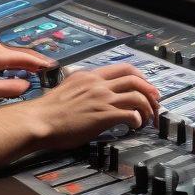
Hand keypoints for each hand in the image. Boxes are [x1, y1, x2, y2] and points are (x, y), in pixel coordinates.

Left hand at [0, 42, 56, 107]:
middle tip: (55, 73)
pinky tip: (21, 77)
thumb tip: (27, 86)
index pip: (26, 57)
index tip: (57, 70)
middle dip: (39, 62)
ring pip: (16, 59)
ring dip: (30, 64)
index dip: (42, 63)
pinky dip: (19, 68)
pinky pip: (8, 64)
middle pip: (23, 55)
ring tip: (43, 75)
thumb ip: (5, 88)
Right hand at [29, 63, 160, 148]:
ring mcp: (101, 98)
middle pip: (135, 79)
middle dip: (150, 90)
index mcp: (89, 76)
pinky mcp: (103, 115)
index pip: (122, 69)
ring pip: (137, 95)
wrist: (38, 120)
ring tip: (147, 119)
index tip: (146, 87)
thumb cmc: (47, 111)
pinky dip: (137, 119)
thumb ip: (82, 88)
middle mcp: (98, 83)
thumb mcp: (67, 89)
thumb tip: (89, 93)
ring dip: (147, 108)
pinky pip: (130, 113)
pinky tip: (134, 126)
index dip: (140, 77)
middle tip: (156, 103)